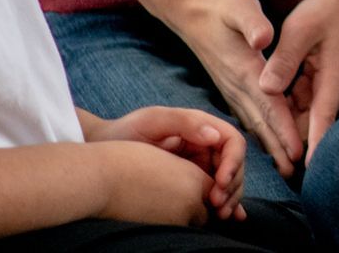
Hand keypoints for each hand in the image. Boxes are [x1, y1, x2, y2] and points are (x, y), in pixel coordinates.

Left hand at [88, 107, 246, 220]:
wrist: (103, 152)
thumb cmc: (126, 132)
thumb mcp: (153, 121)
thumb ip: (185, 123)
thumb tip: (215, 137)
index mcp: (201, 127)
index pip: (232, 142)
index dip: (233, 162)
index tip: (221, 183)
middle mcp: (206, 145)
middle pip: (235, 165)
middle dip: (233, 186)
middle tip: (218, 207)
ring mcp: (200, 164)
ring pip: (229, 181)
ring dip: (230, 198)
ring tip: (220, 216)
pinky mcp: (192, 181)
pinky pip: (215, 191)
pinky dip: (227, 204)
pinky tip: (232, 217)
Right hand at [161, 0, 302, 177]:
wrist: (188, 6)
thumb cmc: (219, 2)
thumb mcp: (238, 4)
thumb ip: (252, 22)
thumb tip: (263, 38)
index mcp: (244, 69)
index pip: (269, 104)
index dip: (284, 129)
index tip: (297, 152)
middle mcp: (237, 84)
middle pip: (263, 122)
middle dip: (279, 148)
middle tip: (295, 175)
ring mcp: (231, 87)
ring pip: (254, 121)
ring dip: (269, 144)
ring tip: (284, 167)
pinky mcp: (230, 83)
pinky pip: (247, 114)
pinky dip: (259, 130)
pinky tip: (266, 142)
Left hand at [257, 0, 338, 163]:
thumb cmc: (328, 10)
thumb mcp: (300, 30)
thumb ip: (283, 61)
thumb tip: (265, 89)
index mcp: (332, 80)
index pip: (321, 123)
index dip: (312, 149)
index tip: (304, 174)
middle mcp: (336, 91)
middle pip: (308, 124)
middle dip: (286, 133)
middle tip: (265, 144)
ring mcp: (333, 88)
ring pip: (305, 114)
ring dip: (286, 114)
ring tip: (268, 116)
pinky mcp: (328, 84)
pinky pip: (306, 101)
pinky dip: (290, 100)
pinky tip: (276, 87)